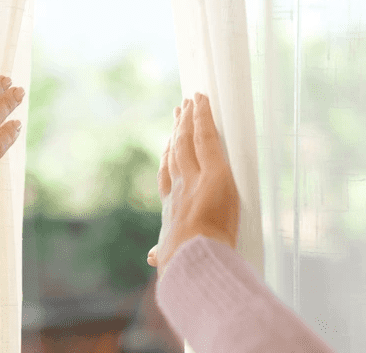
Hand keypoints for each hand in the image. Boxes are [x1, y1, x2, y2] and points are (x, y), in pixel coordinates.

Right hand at [147, 92, 239, 278]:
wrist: (192, 260)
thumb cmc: (182, 263)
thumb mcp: (168, 257)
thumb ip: (161, 253)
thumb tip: (152, 258)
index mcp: (170, 207)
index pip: (167, 175)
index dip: (166, 157)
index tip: (166, 144)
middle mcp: (179, 187)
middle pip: (175, 152)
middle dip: (176, 131)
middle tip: (177, 113)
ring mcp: (194, 177)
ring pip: (188, 140)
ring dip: (188, 119)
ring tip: (188, 102)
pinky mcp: (214, 172)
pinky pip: (206, 138)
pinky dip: (202, 118)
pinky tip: (200, 102)